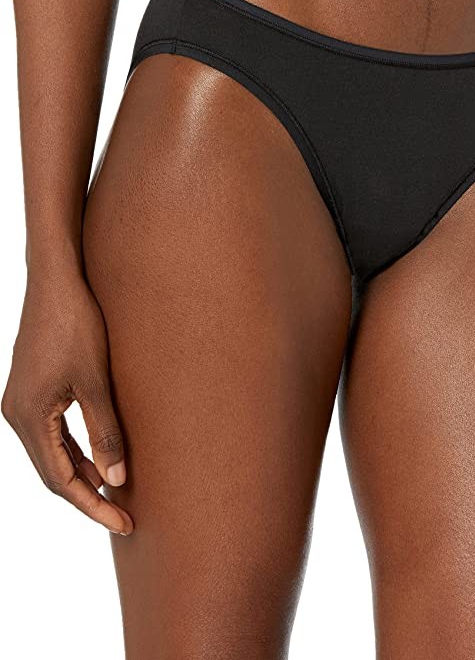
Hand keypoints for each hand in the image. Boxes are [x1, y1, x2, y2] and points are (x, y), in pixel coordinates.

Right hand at [2, 271, 132, 534]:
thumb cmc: (77, 326)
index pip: (61, 480)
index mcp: (29, 418)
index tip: (123, 523)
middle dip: (88, 497)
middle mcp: (17, 416)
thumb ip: (106, 431)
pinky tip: (100, 458)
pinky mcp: (33, 392)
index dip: (93, 505)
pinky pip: (53, 435)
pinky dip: (76, 451)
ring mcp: (22, 404)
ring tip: (116, 494)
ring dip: (83, 475)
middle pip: (54, 473)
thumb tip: (117, 479)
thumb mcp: (96, 381)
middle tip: (125, 517)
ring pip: (53, 455)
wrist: (56, 282)